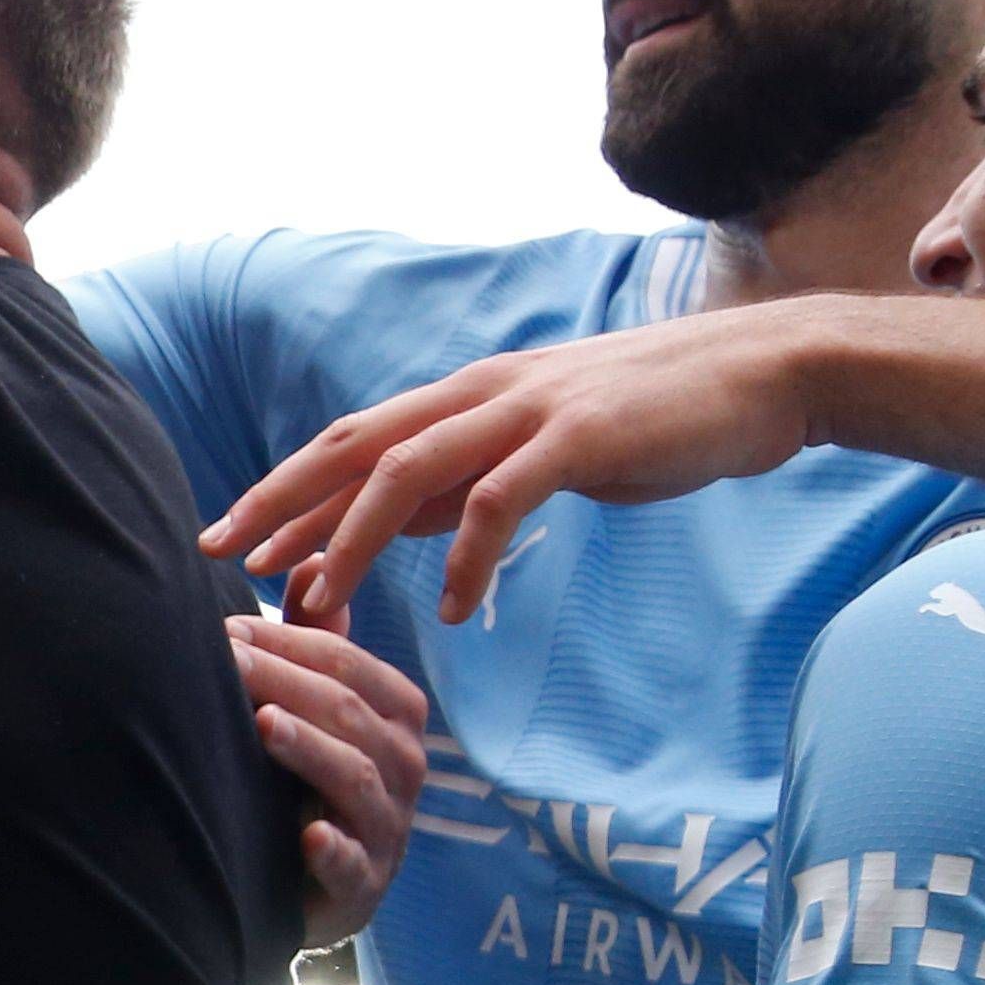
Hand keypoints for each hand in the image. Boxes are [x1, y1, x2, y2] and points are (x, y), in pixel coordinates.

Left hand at [199, 301, 834, 621]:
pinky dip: (471, 556)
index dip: (284, 490)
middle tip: (221, 557)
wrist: (763, 374)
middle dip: (281, 502)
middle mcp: (481, 393)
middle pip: (353, 446)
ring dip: (353, 538)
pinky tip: (458, 611)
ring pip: (409, 471)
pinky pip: (504, 500)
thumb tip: (388, 526)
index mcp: (465, 396)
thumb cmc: (651, 418)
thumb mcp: (536, 450)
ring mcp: (527, 410)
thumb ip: (461, 481)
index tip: (227, 538)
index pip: (351, 442)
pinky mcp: (581, 436)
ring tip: (316, 600)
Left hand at [232, 582, 427, 948]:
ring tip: (263, 725)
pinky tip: (310, 836)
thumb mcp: (314, 707)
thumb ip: (313, 641)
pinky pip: (355, 864)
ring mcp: (386, 826)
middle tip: (221, 661)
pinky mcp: (364, 884)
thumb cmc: (307, 777)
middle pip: (347, 712)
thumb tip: (310, 559)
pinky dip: (335, 850)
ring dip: (309, 751)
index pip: (345, 665)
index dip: (285, 643)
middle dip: (283, 682)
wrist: (306, 883)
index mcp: (395, 712)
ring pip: (355, 778)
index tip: (223, 629)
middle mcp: (403, 764)